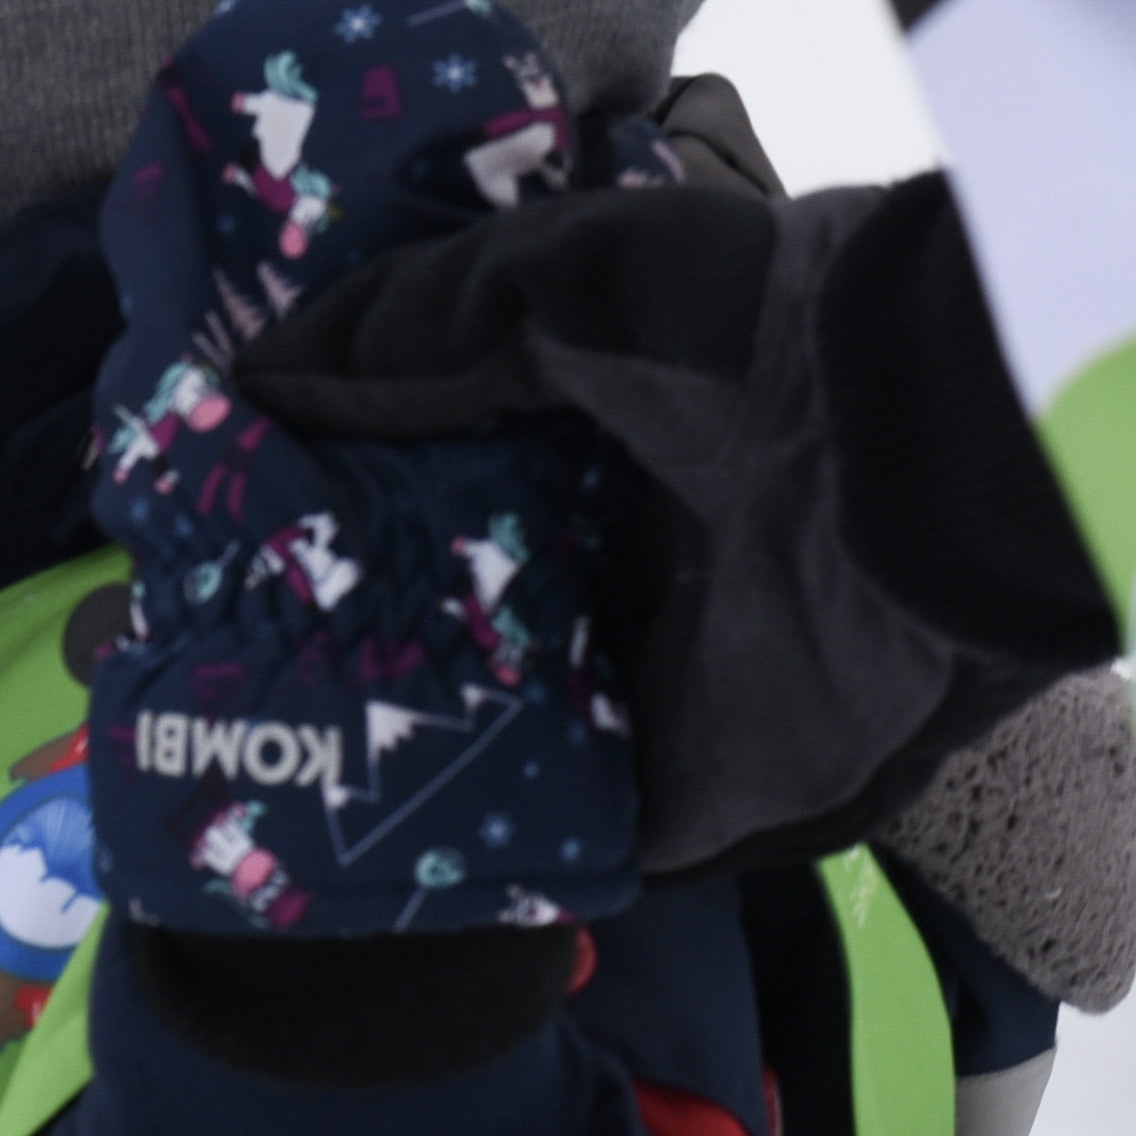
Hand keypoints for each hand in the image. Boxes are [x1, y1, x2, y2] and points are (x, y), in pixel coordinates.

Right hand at [246, 159, 1116, 882]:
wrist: (922, 459)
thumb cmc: (751, 340)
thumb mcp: (558, 279)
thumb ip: (407, 328)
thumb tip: (251, 387)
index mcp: (608, 444)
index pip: (451, 486)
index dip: (344, 499)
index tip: (229, 515)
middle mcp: (633, 567)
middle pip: (463, 616)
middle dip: (351, 632)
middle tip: (213, 644)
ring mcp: (664, 686)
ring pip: (502, 736)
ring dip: (398, 747)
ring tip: (248, 758)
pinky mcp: (698, 793)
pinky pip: (571, 843)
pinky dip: (488, 856)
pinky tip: (358, 849)